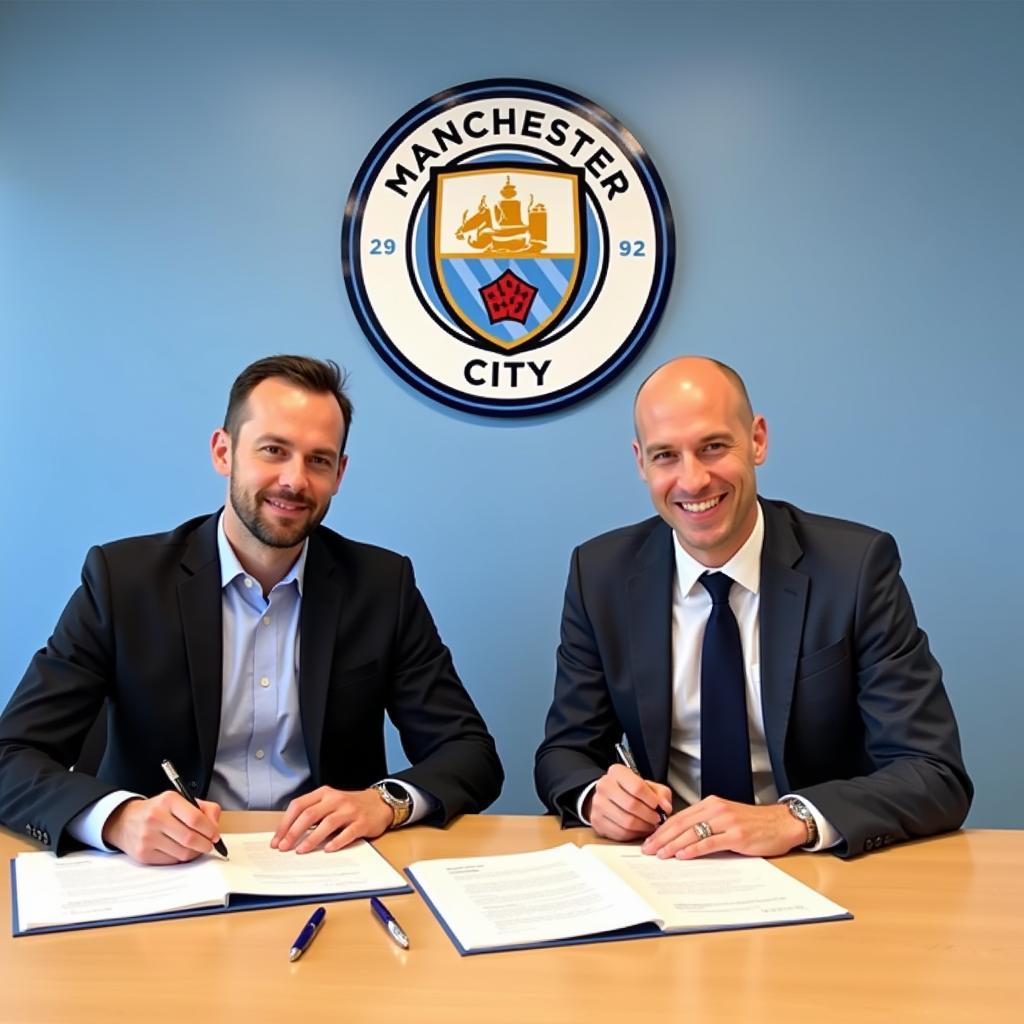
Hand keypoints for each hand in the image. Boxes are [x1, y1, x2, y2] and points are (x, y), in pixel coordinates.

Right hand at [102, 792, 222, 864]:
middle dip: (205, 844)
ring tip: (196, 848)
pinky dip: (181, 858)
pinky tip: (180, 850)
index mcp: (168, 800)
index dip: (210, 830)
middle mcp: (156, 817)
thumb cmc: (159, 810)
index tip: (215, 835)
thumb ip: (204, 809)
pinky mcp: (143, 854)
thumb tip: (215, 826)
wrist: (125, 820)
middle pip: (190, 838)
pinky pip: (171, 861)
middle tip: (209, 845)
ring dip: (195, 853)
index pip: (196, 819)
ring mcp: (147, 837)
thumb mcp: (181, 800)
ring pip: (182, 853)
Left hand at [271, 786, 392, 853]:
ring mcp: (350, 810)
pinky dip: (337, 842)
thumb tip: (289, 835)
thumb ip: (312, 814)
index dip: (285, 823)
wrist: (379, 803)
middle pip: (310, 814)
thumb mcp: (330, 803)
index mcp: (324, 793)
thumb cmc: (350, 806)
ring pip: (327, 823)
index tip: (276, 839)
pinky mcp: (362, 822)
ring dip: (312, 838)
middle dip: (294, 832)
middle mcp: (335, 799)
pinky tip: (328, 850)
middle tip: (284, 847)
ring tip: (301, 850)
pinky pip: (347, 833)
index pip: (299, 805)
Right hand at [585, 764, 672, 841]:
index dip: (652, 800)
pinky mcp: (597, 821)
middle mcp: (604, 786)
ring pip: (626, 822)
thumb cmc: (630, 791)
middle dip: (649, 815)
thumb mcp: (648, 786)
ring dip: (643, 827)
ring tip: (650, 825)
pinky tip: (640, 830)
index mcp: (617, 772)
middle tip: (657, 819)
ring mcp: (598, 804)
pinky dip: (634, 834)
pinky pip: (620, 833)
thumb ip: (661, 793)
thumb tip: (665, 807)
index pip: (637, 787)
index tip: (660, 806)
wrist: (608, 797)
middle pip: (631, 805)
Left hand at [641, 797, 807, 859]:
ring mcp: (726, 822)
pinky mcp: (736, 836)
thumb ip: (706, 824)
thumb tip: (681, 840)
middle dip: (662, 838)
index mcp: (711, 804)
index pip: (679, 817)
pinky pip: (710, 842)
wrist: (781, 823)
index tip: (649, 840)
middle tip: (647, 850)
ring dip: (673, 845)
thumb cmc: (754, 823)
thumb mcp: (726, 818)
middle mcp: (716, 810)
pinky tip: (682, 855)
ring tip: (660, 855)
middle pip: (681, 824)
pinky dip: (693, 849)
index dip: (662, 829)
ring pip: (692, 832)